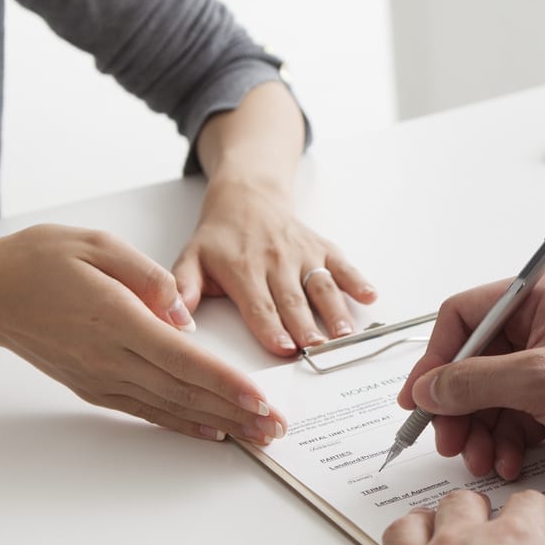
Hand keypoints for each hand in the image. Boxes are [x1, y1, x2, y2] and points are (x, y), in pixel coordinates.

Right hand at [0, 224, 286, 441]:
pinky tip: (212, 430)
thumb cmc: (40, 262)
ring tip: (257, 437)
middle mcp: (111, 358)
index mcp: (117, 320)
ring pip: (171, 407)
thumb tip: (185, 314)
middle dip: (237, 412)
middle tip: (277, 429)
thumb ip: (148, 277)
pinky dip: (183, 423)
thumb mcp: (97, 245)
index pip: (183, 359)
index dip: (225, 382)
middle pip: (185, 392)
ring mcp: (102, 379)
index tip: (260, 398)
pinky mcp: (96, 388)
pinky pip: (148, 411)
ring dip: (218, 423)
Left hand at [171, 175, 376, 355]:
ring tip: (345, 334)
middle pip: (293, 300)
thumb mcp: (191, 258)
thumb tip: (174, 316)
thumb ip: (182, 287)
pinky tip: (370, 297)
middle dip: (306, 326)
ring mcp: (302, 253)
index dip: (271, 327)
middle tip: (316, 349)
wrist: (246, 195)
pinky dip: (358, 280)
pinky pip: (342, 265)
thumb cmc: (219, 237)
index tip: (283, 348)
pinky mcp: (321, 248)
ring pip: (321, 285)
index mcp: (243, 268)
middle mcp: (275, 261)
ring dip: (334, 311)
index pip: (259, 304)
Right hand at [397, 266, 544, 479]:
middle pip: (474, 362)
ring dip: (482, 431)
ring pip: (494, 395)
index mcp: (540, 295)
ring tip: (483, 460)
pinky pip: (519, 417)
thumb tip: (430, 388)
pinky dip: (509, 442)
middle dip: (459, 406)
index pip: (463, 316)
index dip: (436, 358)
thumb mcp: (540, 381)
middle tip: (450, 440)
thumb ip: (475, 383)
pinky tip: (511, 463)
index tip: (419, 398)